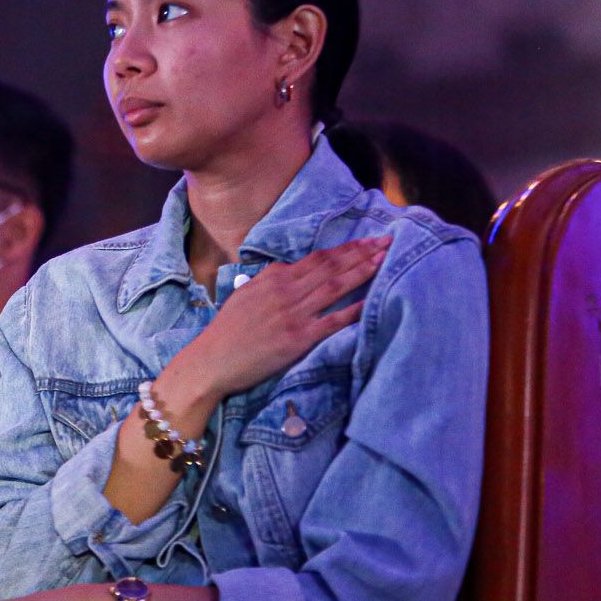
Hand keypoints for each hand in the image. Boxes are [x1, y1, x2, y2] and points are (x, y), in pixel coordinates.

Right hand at [170, 235, 387, 405]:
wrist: (213, 360)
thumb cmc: (227, 330)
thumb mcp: (245, 294)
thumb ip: (269, 279)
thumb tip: (290, 268)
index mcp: (274, 279)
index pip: (318, 258)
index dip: (346, 248)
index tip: (368, 240)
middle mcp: (286, 292)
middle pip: (331, 267)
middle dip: (362, 253)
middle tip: (388, 241)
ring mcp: (293, 314)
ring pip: (335, 287)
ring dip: (362, 272)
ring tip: (384, 260)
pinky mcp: (298, 339)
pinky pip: (332, 321)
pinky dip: (353, 311)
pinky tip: (371, 301)